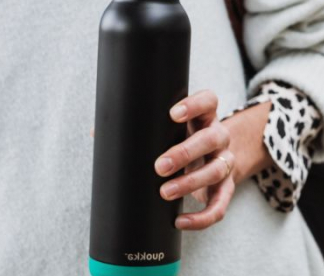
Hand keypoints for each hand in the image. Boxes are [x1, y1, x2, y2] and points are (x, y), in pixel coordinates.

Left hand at [154, 90, 233, 230]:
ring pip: (216, 170)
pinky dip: (203, 218)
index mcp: (204, 116)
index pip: (208, 101)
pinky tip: (181, 222)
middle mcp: (219, 136)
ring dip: (190, 182)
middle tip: (159, 166)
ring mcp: (225, 161)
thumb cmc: (181, 141)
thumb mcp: (170, 130)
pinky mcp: (226, 187)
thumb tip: (96, 133)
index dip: (194, 105)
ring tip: (165, 192)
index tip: (173, 114)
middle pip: (211, 138)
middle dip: (185, 152)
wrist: (213, 158)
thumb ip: (141, 128)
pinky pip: (221, 204)